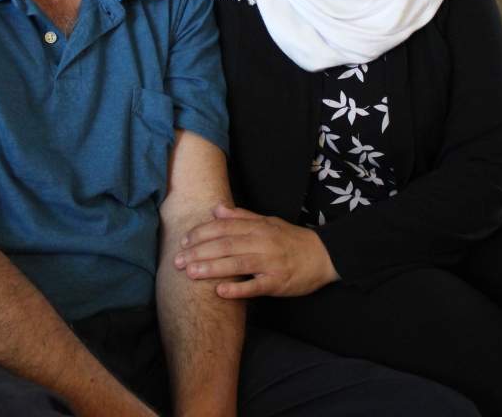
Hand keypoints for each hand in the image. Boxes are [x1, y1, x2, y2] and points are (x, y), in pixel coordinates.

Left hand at [174, 204, 339, 298]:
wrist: (324, 256)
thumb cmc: (292, 239)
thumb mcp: (268, 222)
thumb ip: (242, 216)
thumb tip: (216, 209)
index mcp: (258, 227)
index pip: (224, 227)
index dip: (202, 233)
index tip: (184, 241)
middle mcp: (262, 242)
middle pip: (225, 245)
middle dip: (198, 252)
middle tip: (177, 261)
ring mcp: (270, 262)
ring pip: (236, 263)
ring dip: (211, 268)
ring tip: (190, 273)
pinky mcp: (278, 282)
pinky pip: (255, 286)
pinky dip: (237, 289)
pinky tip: (220, 292)